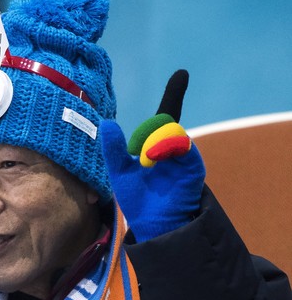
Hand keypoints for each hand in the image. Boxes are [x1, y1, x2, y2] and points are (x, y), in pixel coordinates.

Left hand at [101, 70, 204, 241]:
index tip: (182, 74)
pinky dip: (165, 147)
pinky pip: (182, 146)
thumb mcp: (119, 172)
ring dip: (152, 143)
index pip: (165, 115)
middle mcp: (173, 147)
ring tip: (144, 163)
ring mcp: (184, 156)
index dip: (174, 94)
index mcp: (157, 146)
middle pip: (163, 122)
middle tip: (138, 160)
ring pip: (171, 132)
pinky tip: (151, 158)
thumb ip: (113, 149)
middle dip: (146, 136)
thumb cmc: (137, 200)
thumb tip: (107, 122)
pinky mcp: (193, 167)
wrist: (153, 225)